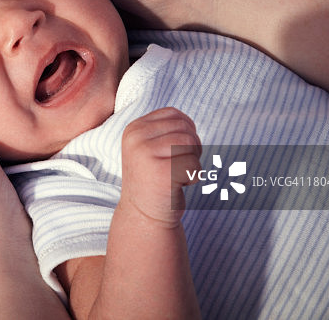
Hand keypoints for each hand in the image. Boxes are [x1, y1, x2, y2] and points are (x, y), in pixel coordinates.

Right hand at [119, 108, 201, 226]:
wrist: (143, 215)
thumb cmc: (154, 179)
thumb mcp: (150, 147)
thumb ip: (165, 130)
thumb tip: (188, 122)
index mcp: (134, 128)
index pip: (174, 114)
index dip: (186, 131)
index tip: (176, 152)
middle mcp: (136, 138)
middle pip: (185, 128)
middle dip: (192, 147)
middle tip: (179, 166)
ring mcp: (146, 154)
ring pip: (190, 143)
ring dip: (193, 161)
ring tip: (178, 174)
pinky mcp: (161, 172)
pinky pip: (194, 164)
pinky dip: (194, 176)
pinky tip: (178, 185)